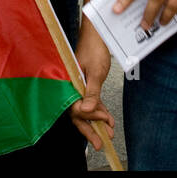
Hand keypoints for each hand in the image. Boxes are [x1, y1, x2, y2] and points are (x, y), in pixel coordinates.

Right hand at [68, 25, 115, 149]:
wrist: (96, 34)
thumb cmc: (93, 48)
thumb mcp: (95, 71)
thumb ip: (92, 92)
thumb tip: (87, 111)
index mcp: (68, 85)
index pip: (76, 109)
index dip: (90, 117)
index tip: (105, 119)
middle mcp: (70, 89)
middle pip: (78, 114)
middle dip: (90, 129)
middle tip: (101, 144)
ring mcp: (77, 88)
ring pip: (85, 110)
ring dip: (96, 122)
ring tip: (109, 133)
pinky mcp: (84, 85)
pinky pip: (90, 102)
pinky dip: (99, 110)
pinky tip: (108, 119)